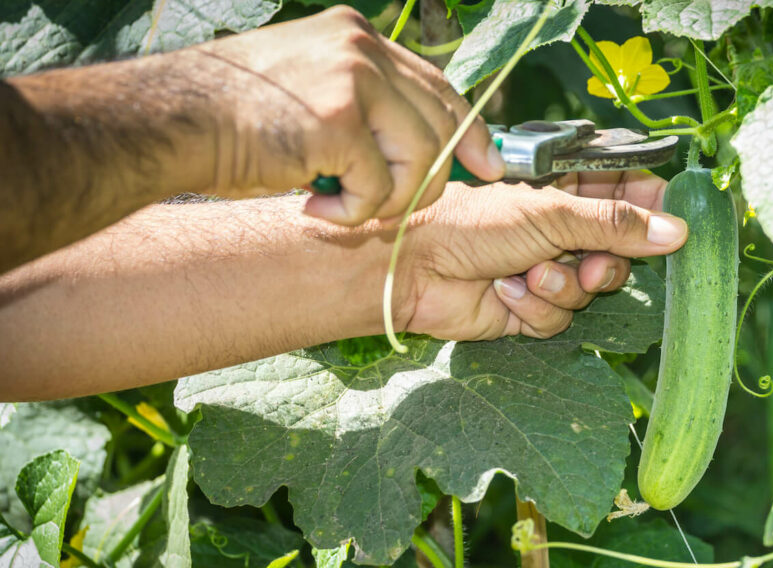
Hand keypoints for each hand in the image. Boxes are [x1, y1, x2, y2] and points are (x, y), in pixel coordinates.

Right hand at [193, 7, 502, 223]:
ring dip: (389, 202)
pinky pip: (380, 187)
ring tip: (342, 207)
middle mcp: (362, 48)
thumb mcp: (308, 92)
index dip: (469, 131)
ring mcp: (353, 79)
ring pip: (420, 159)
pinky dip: (353, 213)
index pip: (438, 86)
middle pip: (439, 126)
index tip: (488, 167)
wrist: (172, 121)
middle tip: (386, 209)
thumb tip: (412, 144)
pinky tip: (315, 208)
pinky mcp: (339, 120)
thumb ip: (361, 105)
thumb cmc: (233, 118)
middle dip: (425, 182)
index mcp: (356, 39)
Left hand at [394, 171, 687, 339]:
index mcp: (567, 193)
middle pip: (619, 253)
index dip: (649, 208)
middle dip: (605, 263)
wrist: (415, 268)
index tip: (669, 220)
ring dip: (561, 287)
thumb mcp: (552, 214)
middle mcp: (560, 232)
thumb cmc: (475, 223)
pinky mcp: (528, 309)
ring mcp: (545, 270)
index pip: (626, 195)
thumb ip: (616, 223)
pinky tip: (505, 292)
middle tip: (589, 264)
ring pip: (590, 292)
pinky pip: (558, 318)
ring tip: (529, 274)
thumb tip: (677, 231)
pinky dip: (534, 308)